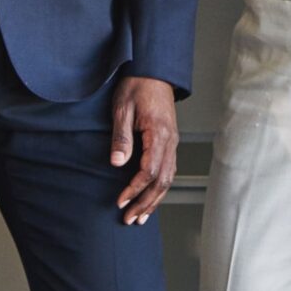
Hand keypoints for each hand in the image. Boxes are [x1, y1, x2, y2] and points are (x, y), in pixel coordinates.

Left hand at [111, 75, 179, 223]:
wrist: (153, 72)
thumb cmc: (137, 87)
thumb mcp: (123, 109)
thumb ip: (121, 138)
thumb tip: (118, 163)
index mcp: (159, 134)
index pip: (149, 171)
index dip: (134, 189)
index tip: (120, 202)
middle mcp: (170, 142)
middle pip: (162, 181)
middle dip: (145, 203)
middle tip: (129, 218)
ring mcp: (173, 143)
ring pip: (168, 179)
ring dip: (154, 200)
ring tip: (141, 217)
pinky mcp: (170, 142)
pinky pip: (169, 171)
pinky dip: (160, 189)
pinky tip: (151, 198)